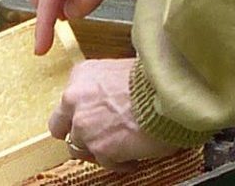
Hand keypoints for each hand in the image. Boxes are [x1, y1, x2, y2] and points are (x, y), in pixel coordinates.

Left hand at [47, 59, 181, 167]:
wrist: (172, 92)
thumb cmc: (156, 79)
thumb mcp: (122, 70)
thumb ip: (104, 88)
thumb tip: (108, 102)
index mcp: (81, 75)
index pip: (67, 102)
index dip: (81, 113)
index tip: (93, 119)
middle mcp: (75, 99)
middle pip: (61, 128)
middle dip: (78, 135)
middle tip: (97, 139)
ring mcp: (84, 126)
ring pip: (79, 149)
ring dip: (98, 151)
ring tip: (120, 149)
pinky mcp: (100, 148)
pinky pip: (105, 163)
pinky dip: (119, 163)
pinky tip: (132, 157)